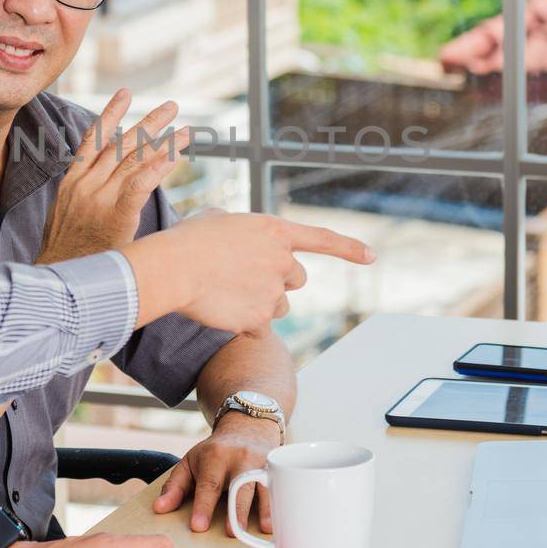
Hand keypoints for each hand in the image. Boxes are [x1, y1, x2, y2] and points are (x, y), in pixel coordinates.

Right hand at [36, 89, 190, 264]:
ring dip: (165, 143)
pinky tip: (175, 156)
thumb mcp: (65, 214)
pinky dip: (158, 168)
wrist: (57, 280)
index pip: (93, 139)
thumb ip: (84, 194)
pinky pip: (140, 185)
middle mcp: (86, 184)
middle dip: (150, 123)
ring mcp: (99, 198)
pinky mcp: (115, 216)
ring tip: (188, 130)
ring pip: (136, 161)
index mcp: (72, 181)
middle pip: (122, 145)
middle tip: (172, 105)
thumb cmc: (65, 253)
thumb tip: (103, 187)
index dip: (111, 114)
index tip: (125, 93)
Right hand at [122, 212, 374, 333]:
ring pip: (280, 306)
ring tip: (228, 293)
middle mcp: (282, 261)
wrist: (174, 268)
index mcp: (275, 231)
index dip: (349, 248)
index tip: (372, 256)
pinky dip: (244, 325)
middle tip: (244, 277)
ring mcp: (274, 292)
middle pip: (296, 279)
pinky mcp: (259, 320)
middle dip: (278, 280)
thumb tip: (239, 242)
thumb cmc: (188, 239)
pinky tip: (222, 312)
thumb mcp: (219, 218)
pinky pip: (259, 328)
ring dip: (262, 303)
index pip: (322, 239)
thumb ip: (241, 230)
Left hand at [153, 414, 280, 533]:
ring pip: (265, 486)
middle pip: (239, 486)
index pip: (208, 484)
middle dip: (236, 510)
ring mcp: (262, 463)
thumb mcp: (190, 462)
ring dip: (266, 508)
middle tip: (232, 532)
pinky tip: (286, 520)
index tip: (198, 526)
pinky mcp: (278, 468)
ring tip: (265, 529)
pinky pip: (283, 486)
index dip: (203, 506)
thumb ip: (175, 487)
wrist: (247, 426)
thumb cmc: (215, 452)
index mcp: (215, 457)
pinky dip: (283, 503)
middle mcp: (240, 459)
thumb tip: (160, 509)